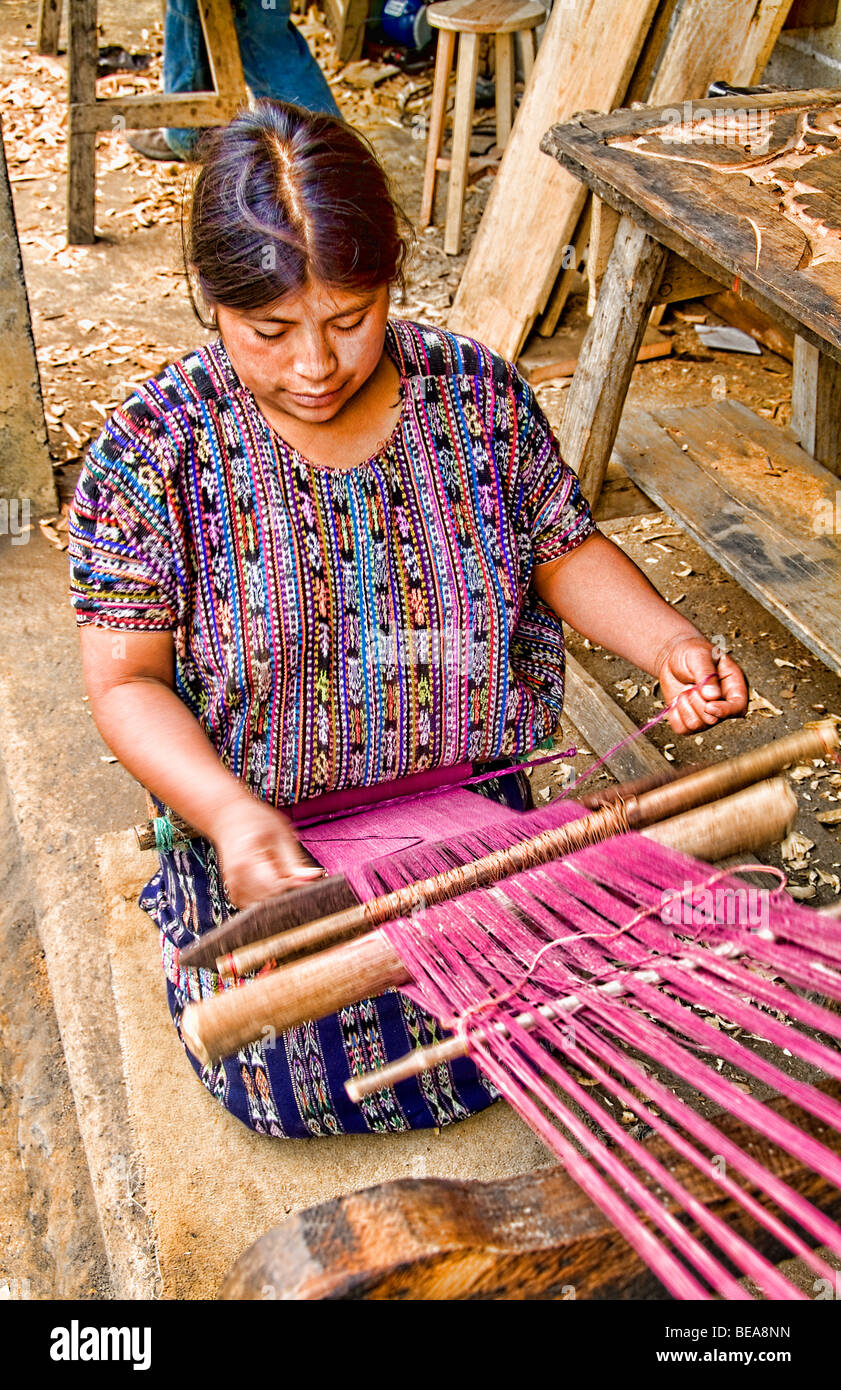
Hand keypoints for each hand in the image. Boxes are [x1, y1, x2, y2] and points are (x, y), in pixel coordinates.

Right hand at [208, 793, 322, 909]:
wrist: (227, 817)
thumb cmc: (255, 821)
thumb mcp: (281, 834)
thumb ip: (295, 862)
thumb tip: (313, 878)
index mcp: (246, 862)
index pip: (276, 888)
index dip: (296, 885)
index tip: (309, 877)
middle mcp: (236, 879)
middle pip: (271, 901)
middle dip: (289, 892)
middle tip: (299, 875)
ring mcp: (234, 889)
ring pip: (266, 907)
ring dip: (280, 897)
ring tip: (283, 875)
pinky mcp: (235, 895)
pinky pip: (258, 907)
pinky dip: (270, 899)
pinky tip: (273, 882)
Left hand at [655, 635, 747, 735]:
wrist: (673, 657)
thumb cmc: (691, 652)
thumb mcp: (699, 656)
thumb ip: (706, 674)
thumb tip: (712, 696)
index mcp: (733, 686)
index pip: (738, 707)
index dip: (725, 711)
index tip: (709, 706)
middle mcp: (722, 704)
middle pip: (713, 720)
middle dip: (696, 703)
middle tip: (691, 686)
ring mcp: (706, 714)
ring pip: (696, 726)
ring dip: (684, 707)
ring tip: (685, 691)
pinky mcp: (689, 719)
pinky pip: (681, 729)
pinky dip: (674, 716)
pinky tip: (676, 701)